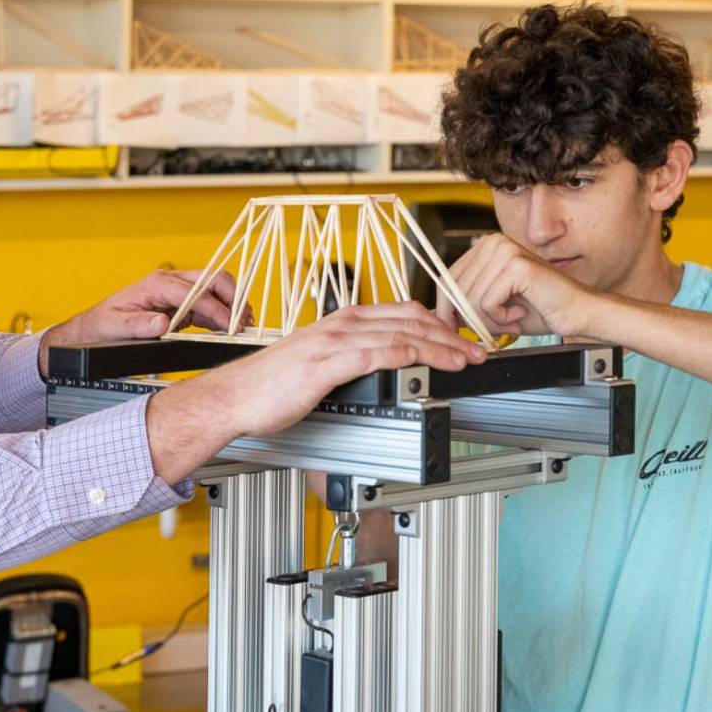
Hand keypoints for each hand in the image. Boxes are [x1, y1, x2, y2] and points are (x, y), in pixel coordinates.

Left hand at [40, 269, 243, 372]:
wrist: (94, 329)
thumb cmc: (102, 325)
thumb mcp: (113, 326)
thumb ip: (136, 325)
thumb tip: (161, 324)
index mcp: (156, 283)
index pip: (196, 292)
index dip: (217, 309)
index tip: (230, 326)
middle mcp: (170, 283)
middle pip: (213, 280)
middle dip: (233, 298)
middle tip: (244, 323)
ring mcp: (178, 293)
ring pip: (216, 290)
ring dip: (232, 307)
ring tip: (244, 328)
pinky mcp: (182, 306)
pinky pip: (209, 306)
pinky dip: (223, 317)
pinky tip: (231, 331)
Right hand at [146, 302, 486, 482]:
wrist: (235, 398)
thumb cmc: (268, 388)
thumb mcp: (317, 367)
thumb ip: (347, 363)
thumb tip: (376, 373)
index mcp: (340, 322)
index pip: (401, 313)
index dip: (438, 325)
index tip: (460, 341)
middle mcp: (341, 324)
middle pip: (410, 319)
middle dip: (450, 335)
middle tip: (476, 351)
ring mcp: (336, 341)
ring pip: (404, 334)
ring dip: (442, 347)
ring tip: (467, 360)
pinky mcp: (330, 363)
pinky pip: (381, 352)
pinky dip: (414, 354)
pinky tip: (433, 363)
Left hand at [436, 233, 594, 339]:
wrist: (576, 312)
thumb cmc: (539, 309)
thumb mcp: (492, 305)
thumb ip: (465, 303)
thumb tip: (435, 312)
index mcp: (484, 247)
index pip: (447, 279)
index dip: (445, 308)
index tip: (452, 328)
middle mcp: (492, 242)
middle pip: (455, 290)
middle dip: (468, 318)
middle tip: (493, 326)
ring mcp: (505, 251)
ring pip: (470, 299)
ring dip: (489, 320)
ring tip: (512, 316)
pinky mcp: (516, 266)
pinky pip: (487, 303)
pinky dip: (501, 319)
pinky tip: (519, 312)